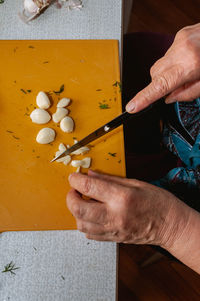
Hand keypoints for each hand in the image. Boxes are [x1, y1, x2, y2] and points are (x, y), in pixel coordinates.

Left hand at [66, 170, 188, 246]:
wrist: (170, 226)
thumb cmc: (158, 202)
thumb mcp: (136, 183)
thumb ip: (110, 180)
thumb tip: (91, 175)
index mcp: (121, 197)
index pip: (89, 187)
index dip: (75, 180)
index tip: (74, 177)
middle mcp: (114, 215)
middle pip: (78, 209)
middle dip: (70, 197)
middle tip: (74, 190)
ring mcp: (113, 230)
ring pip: (81, 224)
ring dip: (76, 212)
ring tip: (83, 202)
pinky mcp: (113, 239)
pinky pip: (90, 235)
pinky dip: (85, 223)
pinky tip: (91, 215)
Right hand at [126, 23, 199, 112]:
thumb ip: (188, 93)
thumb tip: (169, 98)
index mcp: (191, 65)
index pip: (160, 86)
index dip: (144, 98)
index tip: (132, 107)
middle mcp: (182, 50)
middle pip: (155, 73)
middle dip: (160, 83)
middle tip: (175, 86)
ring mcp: (180, 40)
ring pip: (160, 63)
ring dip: (168, 71)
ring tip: (186, 70)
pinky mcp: (181, 34)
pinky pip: (168, 53)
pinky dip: (174, 60)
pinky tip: (187, 60)